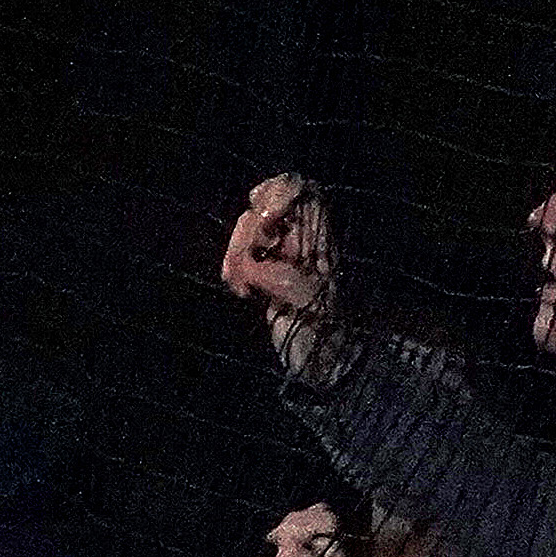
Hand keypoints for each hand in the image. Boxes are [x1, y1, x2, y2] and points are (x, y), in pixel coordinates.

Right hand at [221, 173, 345, 381]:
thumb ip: (285, 279)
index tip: (266, 220)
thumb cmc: (324, 335)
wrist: (320, 364)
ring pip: (247, 230)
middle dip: (247, 232)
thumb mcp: (311, 306)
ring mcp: (279, 256)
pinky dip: (231, 269)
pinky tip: (241, 292)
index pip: (302, 192)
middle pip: (265, 206)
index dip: (279, 193)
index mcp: (319, 241)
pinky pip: (238, 255)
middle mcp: (300, 240)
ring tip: (242, 288)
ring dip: (235, 255)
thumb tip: (253, 266)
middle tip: (247, 265)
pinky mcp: (261, 273)